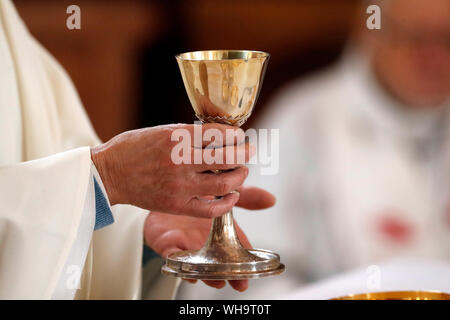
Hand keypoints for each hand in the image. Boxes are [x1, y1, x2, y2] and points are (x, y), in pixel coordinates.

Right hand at [91, 124, 253, 216]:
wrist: (109, 174)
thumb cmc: (134, 148)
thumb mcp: (161, 131)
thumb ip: (190, 135)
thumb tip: (221, 136)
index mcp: (176, 138)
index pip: (219, 134)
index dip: (236, 135)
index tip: (240, 135)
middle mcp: (180, 161)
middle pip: (227, 159)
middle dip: (244, 154)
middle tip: (249, 152)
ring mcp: (179, 186)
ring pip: (224, 184)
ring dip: (240, 177)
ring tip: (242, 171)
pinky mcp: (176, 205)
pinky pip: (211, 208)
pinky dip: (228, 202)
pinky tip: (232, 195)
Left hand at [144, 186, 275, 291]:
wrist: (167, 190)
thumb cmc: (198, 197)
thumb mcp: (225, 194)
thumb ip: (247, 198)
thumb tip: (271, 199)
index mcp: (222, 233)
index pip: (237, 252)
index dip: (244, 265)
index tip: (249, 276)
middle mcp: (207, 242)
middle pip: (219, 263)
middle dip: (228, 275)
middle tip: (238, 284)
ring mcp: (187, 244)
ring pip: (198, 264)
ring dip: (206, 275)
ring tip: (215, 280)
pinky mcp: (168, 242)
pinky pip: (173, 255)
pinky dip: (179, 263)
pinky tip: (187, 270)